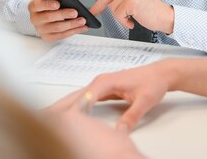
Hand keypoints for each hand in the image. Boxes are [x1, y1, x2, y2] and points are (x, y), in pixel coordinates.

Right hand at [28, 0, 87, 41]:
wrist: (45, 13)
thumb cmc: (50, 3)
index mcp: (34, 6)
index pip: (39, 5)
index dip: (48, 4)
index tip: (58, 4)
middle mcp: (35, 19)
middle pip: (49, 17)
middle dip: (64, 14)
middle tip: (75, 12)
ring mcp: (41, 29)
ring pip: (57, 28)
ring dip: (72, 24)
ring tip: (82, 20)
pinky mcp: (47, 37)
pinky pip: (62, 35)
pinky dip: (74, 31)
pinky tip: (82, 27)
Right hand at [52, 60, 172, 131]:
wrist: (161, 74)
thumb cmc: (153, 82)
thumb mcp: (144, 101)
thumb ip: (131, 117)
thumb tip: (120, 132)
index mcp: (107, 81)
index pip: (84, 96)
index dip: (72, 108)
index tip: (62, 119)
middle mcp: (102, 81)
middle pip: (76, 96)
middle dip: (61, 107)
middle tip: (45, 118)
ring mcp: (102, 85)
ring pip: (79, 97)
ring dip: (66, 107)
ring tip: (52, 118)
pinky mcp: (105, 90)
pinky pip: (86, 99)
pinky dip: (77, 106)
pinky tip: (71, 116)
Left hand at [90, 0, 173, 33]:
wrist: (165, 16)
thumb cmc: (152, 9)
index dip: (99, 0)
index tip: (94, 8)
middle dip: (99, 6)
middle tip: (95, 13)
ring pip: (112, 7)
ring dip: (120, 17)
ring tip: (131, 17)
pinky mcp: (131, 2)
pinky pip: (118, 15)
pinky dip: (124, 22)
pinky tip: (132, 21)